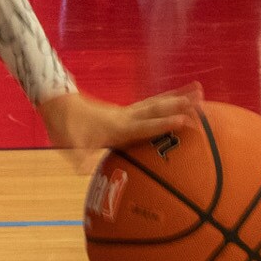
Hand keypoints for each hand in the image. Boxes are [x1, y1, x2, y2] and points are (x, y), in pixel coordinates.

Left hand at [38, 81, 203, 172]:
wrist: (58, 103)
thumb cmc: (64, 127)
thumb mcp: (68, 145)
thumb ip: (78, 157)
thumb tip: (83, 171)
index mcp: (116, 127)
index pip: (144, 126)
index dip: (163, 124)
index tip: (183, 121)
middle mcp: (125, 116)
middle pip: (157, 109)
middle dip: (180, 104)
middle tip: (201, 99)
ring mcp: (126, 112)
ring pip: (157, 103)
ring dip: (178, 97)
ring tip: (199, 89)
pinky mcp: (125, 111)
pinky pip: (151, 104)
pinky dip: (167, 100)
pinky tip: (177, 98)